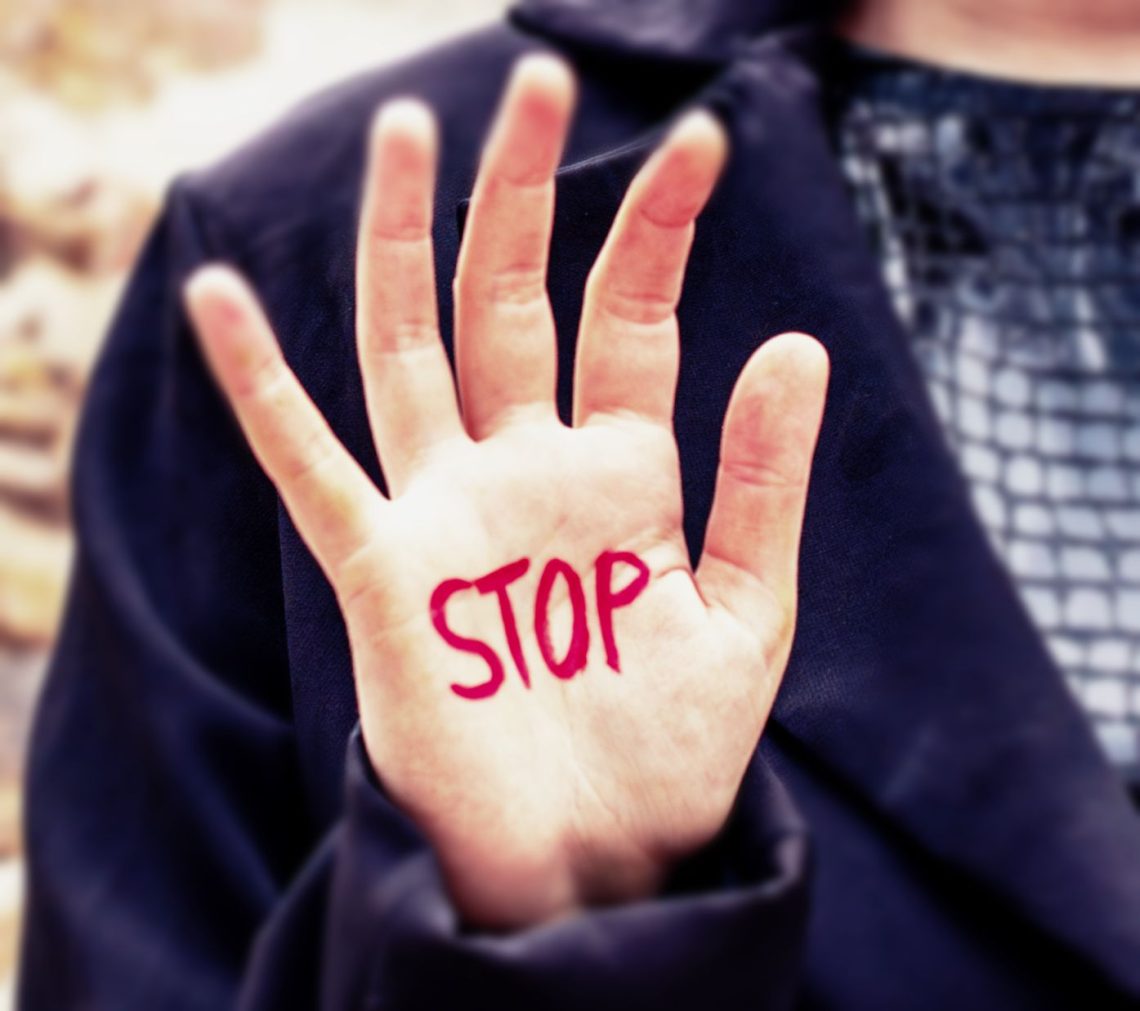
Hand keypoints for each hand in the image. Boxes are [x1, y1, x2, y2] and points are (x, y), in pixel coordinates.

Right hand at [185, 54, 828, 929]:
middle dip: (522, 192)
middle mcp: (524, 470)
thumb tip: (794, 342)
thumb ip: (764, 482)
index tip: (705, 139)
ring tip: (406, 132)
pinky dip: (261, 391)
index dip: (660, 227)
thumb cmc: (669, 749)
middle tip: (534, 79)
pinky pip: (308, 468)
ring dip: (402, 243)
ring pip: (409, 349)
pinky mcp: (380, 574)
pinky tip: (218, 303)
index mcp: (620, 474)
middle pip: (512, 299)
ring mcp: (446, 511)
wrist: (596, 859)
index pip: (631, 316)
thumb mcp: (746, 611)